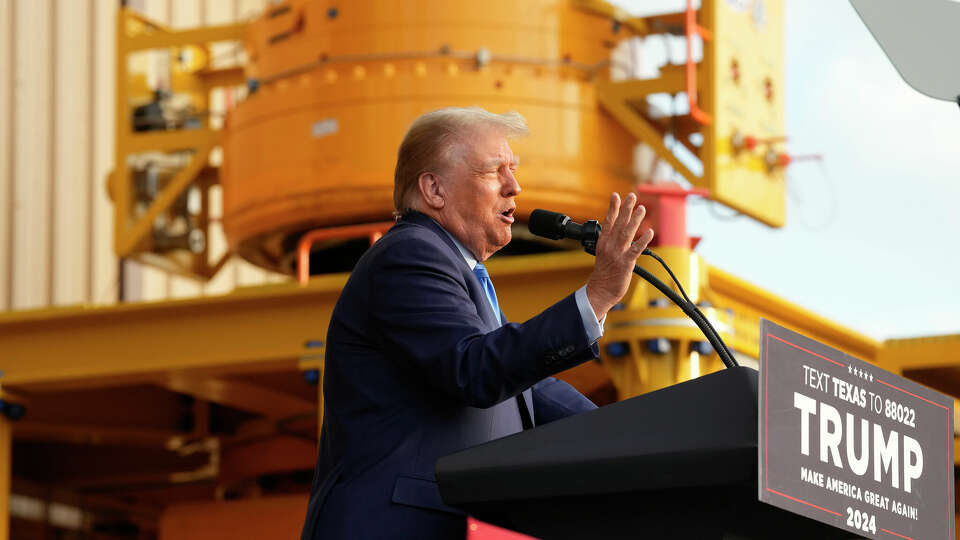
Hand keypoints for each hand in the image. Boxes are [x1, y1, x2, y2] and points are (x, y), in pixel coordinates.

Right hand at [585, 193, 654, 319]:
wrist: (600, 290)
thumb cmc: (603, 274)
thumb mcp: (603, 254)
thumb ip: (610, 242)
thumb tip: (617, 232)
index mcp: (603, 242)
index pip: (608, 221)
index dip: (613, 208)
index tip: (616, 195)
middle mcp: (609, 245)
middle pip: (619, 223)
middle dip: (626, 208)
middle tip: (632, 196)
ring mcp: (617, 254)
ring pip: (627, 233)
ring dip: (635, 220)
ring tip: (642, 209)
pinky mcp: (626, 263)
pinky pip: (636, 249)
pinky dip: (643, 240)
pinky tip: (649, 231)